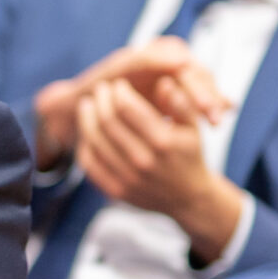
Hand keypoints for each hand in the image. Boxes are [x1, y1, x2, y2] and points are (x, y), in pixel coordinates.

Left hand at [73, 77, 246, 261]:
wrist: (187, 197)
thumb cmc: (188, 154)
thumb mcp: (193, 127)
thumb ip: (180, 103)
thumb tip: (163, 81)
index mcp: (163, 142)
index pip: (126, 107)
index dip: (117, 91)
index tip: (117, 83)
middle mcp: (143, 161)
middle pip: (107, 121)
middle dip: (100, 100)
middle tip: (100, 89)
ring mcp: (128, 178)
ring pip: (94, 140)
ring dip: (86, 118)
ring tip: (87, 105)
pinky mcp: (115, 191)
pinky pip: (89, 163)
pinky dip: (85, 143)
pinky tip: (88, 130)